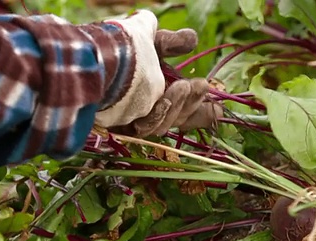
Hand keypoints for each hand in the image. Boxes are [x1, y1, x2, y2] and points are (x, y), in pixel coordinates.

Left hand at [94, 10, 218, 135]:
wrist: (96, 58)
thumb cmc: (121, 47)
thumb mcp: (148, 39)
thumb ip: (169, 42)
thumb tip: (192, 38)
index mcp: (151, 91)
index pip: (180, 106)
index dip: (200, 110)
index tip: (219, 111)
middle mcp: (142, 107)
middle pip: (177, 117)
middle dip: (194, 103)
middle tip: (204, 86)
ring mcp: (133, 118)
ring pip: (167, 121)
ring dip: (180, 104)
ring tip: (185, 85)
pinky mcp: (124, 127)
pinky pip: (151, 126)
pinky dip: (163, 111)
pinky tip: (168, 96)